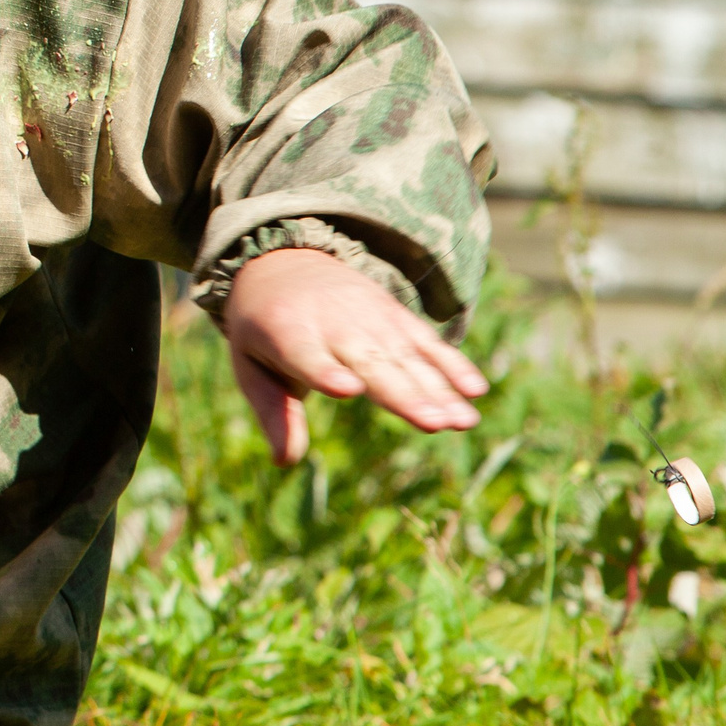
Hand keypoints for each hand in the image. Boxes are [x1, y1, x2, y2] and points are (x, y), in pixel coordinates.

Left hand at [220, 249, 485, 465]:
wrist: (285, 263)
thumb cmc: (263, 328)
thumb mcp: (250, 364)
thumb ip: (273, 411)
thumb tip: (286, 462)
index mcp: (287, 332)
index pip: (306, 355)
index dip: (325, 372)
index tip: (348, 390)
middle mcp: (334, 322)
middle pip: (371, 361)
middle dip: (403, 393)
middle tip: (433, 423)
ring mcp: (369, 317)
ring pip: (407, 356)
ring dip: (438, 389)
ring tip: (462, 422)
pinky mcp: (395, 315)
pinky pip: (426, 341)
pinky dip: (452, 364)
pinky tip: (475, 390)